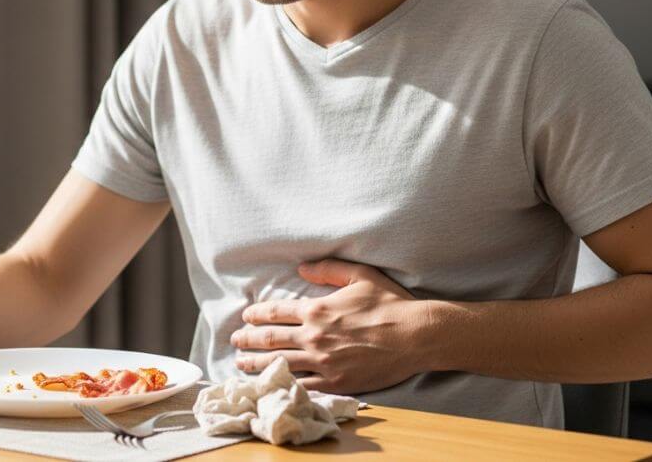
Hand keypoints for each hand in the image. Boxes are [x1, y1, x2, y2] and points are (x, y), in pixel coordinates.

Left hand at [230, 259, 435, 393]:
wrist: (417, 336)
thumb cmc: (390, 303)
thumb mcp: (360, 275)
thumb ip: (328, 269)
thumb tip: (301, 266)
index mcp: (317, 309)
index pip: (275, 312)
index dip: (255, 314)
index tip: (245, 315)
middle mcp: (314, 336)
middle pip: (269, 339)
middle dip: (247, 340)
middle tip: (234, 341)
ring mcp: (323, 362)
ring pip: (280, 363)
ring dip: (256, 364)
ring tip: (242, 364)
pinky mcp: (336, 382)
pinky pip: (303, 385)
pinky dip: (283, 384)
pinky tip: (272, 383)